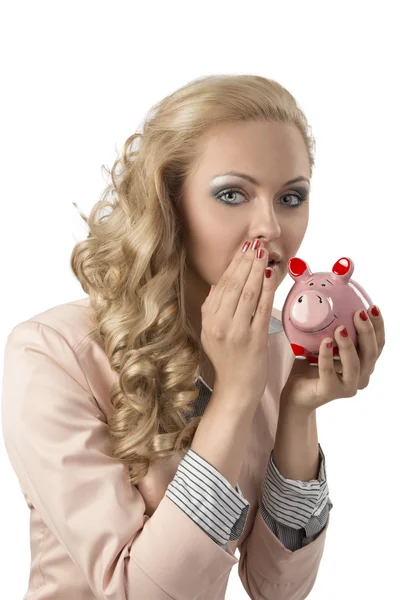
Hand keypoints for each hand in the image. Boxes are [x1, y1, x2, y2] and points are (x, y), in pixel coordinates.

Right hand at [201, 238, 276, 405]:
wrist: (236, 388)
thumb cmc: (226, 359)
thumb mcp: (211, 333)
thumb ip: (213, 308)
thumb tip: (218, 284)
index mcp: (209, 320)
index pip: (222, 285)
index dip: (233, 264)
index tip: (243, 248)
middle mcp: (220, 324)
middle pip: (234, 285)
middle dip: (246, 261)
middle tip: (254, 243)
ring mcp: (237, 332)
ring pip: (248, 293)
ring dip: (256, 270)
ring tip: (262, 253)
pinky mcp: (255, 339)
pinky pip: (262, 308)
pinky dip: (266, 290)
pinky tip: (270, 275)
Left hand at [280, 306, 385, 411]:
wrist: (295, 392)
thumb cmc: (310, 365)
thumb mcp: (325, 343)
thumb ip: (333, 328)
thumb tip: (331, 298)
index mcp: (364, 364)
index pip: (378, 344)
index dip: (378, 326)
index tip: (372, 307)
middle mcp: (360, 376)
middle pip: (371, 353)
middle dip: (367, 331)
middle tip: (358, 312)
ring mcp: (347, 386)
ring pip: (354, 364)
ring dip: (348, 344)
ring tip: (340, 328)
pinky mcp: (330, 392)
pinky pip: (329, 372)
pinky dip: (327, 356)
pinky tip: (325, 342)